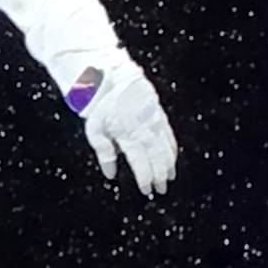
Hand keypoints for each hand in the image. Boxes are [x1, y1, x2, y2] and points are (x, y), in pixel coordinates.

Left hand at [75, 58, 176, 197]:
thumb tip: (110, 174)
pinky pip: (170, 137)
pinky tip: (172, 159)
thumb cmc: (103, 105)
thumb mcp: (95, 128)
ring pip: (166, 149)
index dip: (145, 178)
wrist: (116, 78)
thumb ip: (103, 152)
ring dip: (168, 166)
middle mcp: (146, 130)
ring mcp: (155, 123)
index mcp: (129, 135)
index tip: (146, 189)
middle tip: (159, 189)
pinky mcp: (160, 116)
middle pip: (157, 159)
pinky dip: (172, 150)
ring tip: (168, 178)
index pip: (141, 163)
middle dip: (159, 176)